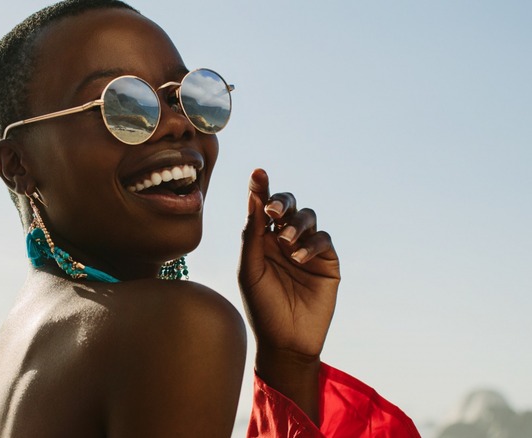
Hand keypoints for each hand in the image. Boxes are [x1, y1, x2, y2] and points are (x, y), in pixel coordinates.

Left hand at [239, 168, 339, 356]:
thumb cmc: (261, 307)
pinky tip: (298, 259)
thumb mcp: (249, 270)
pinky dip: (311, 244)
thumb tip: (253, 198)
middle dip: (282, 201)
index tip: (258, 173)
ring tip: (285, 243)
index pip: (261, 207)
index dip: (260, 188)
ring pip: (308, 217)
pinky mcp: (327, 262)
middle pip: (288, 204)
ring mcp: (307, 249)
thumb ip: (251, 235)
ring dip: (296, 224)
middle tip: (273, 209)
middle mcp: (284, 239)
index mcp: (260, 239)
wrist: (285, 341)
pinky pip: (323, 239)